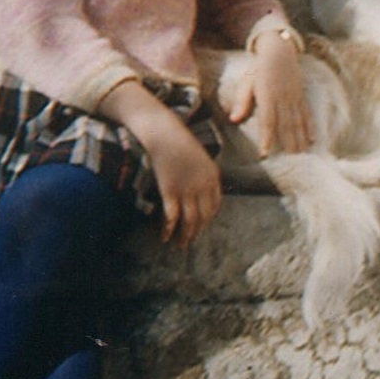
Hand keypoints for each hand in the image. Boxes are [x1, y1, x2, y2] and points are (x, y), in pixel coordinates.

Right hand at [97, 80, 221, 248]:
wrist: (164, 133)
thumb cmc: (179, 142)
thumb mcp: (199, 158)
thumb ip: (202, 175)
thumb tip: (198, 191)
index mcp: (213, 176)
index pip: (215, 205)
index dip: (208, 218)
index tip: (201, 226)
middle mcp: (204, 185)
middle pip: (204, 216)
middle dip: (197, 231)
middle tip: (190, 242)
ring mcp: (187, 189)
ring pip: (190, 220)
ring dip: (185, 236)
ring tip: (181, 246)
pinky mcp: (170, 191)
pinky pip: (172, 216)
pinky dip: (169, 229)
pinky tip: (165, 237)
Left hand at [229, 30, 313, 155]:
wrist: (279, 51)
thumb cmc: (258, 68)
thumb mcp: (247, 82)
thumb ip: (242, 101)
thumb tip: (234, 119)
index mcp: (268, 97)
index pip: (268, 122)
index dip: (267, 138)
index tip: (266, 153)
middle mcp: (283, 99)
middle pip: (287, 125)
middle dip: (289, 144)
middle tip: (292, 162)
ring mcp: (294, 98)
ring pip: (298, 122)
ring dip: (300, 140)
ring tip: (302, 155)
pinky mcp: (301, 96)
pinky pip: (307, 114)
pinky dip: (310, 128)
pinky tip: (312, 139)